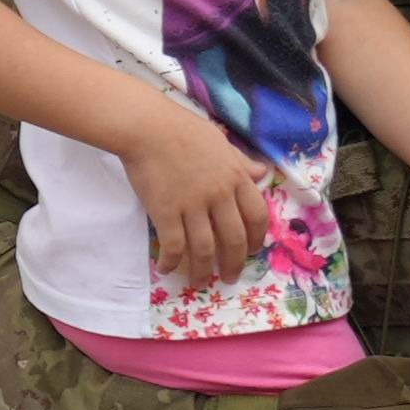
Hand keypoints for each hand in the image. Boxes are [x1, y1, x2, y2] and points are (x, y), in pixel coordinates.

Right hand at [126, 109, 277, 295]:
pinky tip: (166, 269)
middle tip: (229, 277)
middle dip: (234, 263)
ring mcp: (192, 205)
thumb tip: (262, 173)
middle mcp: (219, 195)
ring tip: (200, 281)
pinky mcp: (166, 212)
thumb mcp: (221, 142)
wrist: (147, 127)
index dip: (256, 238)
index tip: (251, 250)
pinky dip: (171, 262)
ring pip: (205, 249)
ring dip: (203, 270)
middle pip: (234, 239)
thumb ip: (241, 162)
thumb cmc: (183, 129)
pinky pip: (174, 246)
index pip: (257, 216)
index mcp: (236, 177)